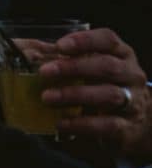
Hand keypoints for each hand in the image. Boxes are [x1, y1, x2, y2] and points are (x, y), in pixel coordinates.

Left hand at [39, 28, 151, 157]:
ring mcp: (133, 101)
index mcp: (121, 55)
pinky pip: (106, 125)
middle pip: (107, 66)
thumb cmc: (106, 87)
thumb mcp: (94, 69)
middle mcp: (131, 75)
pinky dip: (81, 124)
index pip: (108, 40)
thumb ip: (70, 61)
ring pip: (109, 95)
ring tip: (47, 98)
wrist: (137, 122)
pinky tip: (61, 123)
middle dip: (74, 67)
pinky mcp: (128, 127)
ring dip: (75, 95)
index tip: (60, 46)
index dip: (84, 41)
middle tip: (44, 72)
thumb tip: (30, 54)